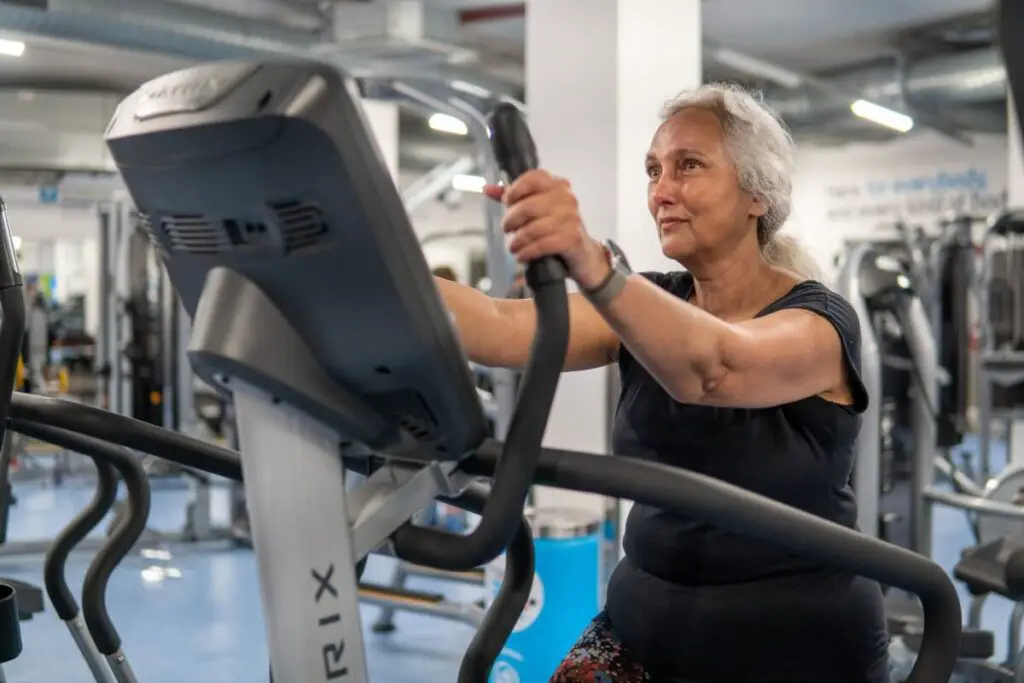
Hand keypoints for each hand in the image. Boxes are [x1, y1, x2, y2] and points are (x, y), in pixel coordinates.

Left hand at [484, 170, 609, 288]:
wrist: (583, 255)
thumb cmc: (556, 229)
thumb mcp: (536, 211)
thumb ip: (513, 199)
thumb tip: (486, 188)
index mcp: (557, 186)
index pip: (534, 178)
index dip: (516, 189)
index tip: (507, 202)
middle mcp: (567, 199)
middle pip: (529, 206)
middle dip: (512, 220)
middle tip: (506, 229)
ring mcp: (572, 219)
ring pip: (534, 228)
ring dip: (518, 240)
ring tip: (512, 247)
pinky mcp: (573, 238)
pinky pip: (543, 244)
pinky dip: (528, 251)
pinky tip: (522, 256)